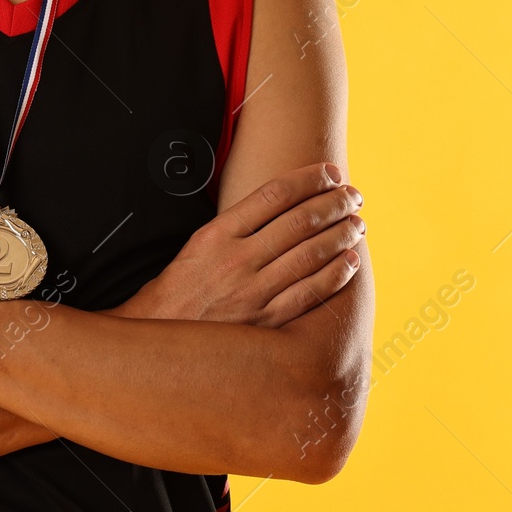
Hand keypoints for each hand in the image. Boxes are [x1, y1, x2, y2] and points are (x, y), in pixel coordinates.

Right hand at [118, 162, 363, 327]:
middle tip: (353, 195)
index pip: (273, 194)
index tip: (329, 172)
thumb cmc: (177, 292)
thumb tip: (276, 205)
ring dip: (341, 235)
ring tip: (357, 223)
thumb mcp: (194, 246)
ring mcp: (252, 292)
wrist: (154, 338)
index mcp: (216, 234)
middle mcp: (236, 260)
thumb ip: (232, 227)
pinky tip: (349, 261)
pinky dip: (334, 275)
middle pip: (299, 221)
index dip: (308, 179)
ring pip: (310, 255)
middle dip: (334, 203)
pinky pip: (309, 294)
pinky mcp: (265, 322)